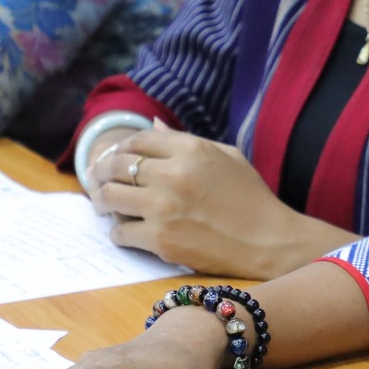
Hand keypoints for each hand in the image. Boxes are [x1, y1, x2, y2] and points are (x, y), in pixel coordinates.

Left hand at [89, 124, 349, 277]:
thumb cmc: (252, 198)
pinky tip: (127, 231)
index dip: (119, 148)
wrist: (269, 242)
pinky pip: (120, 232)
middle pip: (116, 166)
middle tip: (99, 181)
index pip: (137, 140)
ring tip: (107, 206)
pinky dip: (119, 232)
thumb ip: (186, 141)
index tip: (113, 158)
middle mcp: (173, 174)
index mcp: (191, 149)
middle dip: (102, 173)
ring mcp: (164, 208)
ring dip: (104, 201)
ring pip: (110, 197)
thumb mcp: (227, 156)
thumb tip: (153, 126)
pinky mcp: (161, 240)